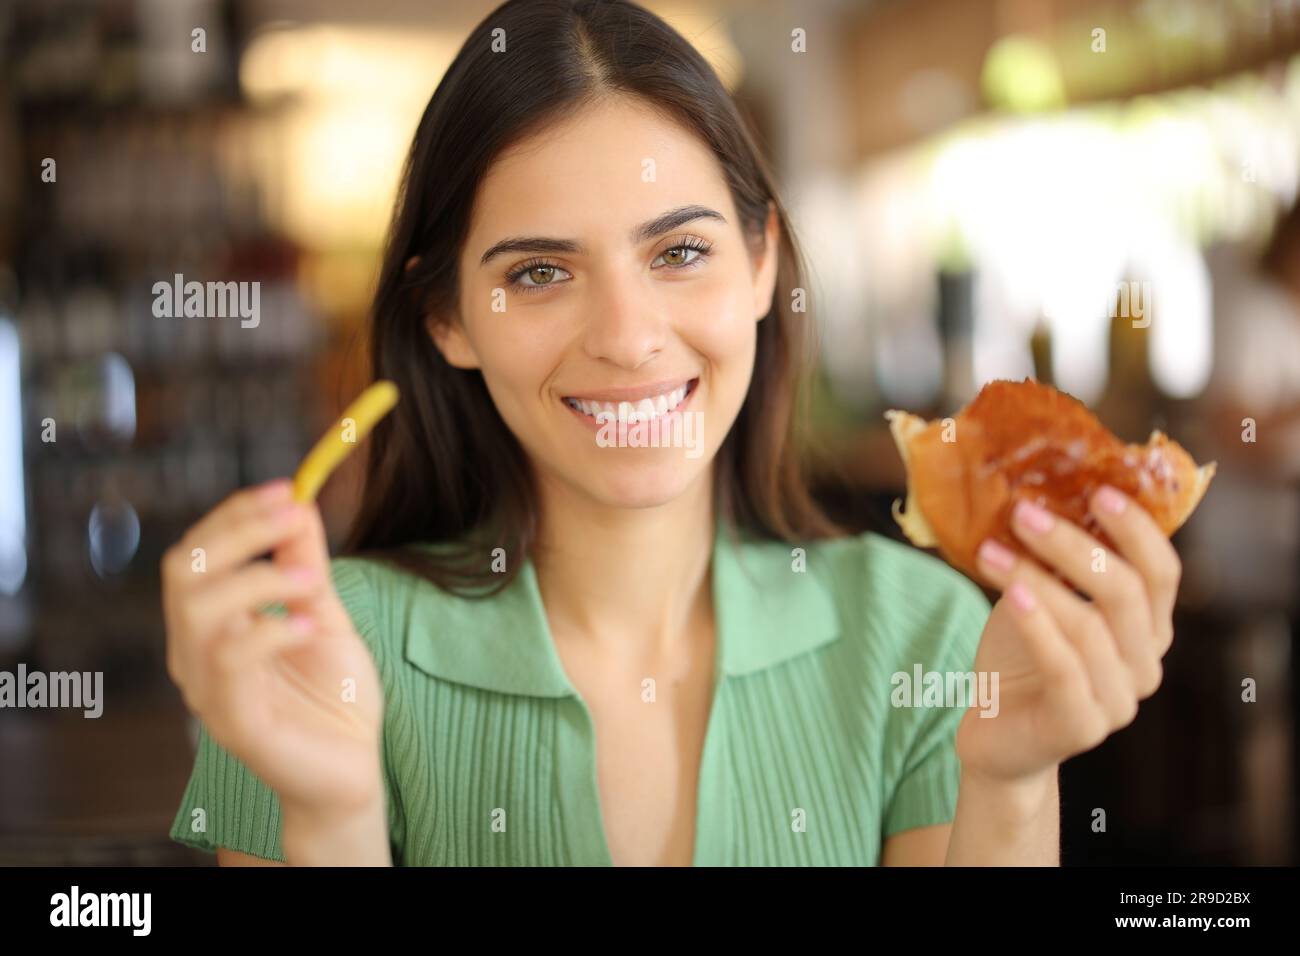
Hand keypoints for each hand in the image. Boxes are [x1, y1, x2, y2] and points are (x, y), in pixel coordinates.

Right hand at [162, 478, 384, 817]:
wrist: (353, 767)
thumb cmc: (336, 694)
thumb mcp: (324, 612)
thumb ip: (306, 563)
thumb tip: (299, 504)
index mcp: (212, 623)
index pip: (198, 552)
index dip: (237, 514)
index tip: (287, 487)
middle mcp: (196, 652)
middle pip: (184, 571)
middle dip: (239, 531)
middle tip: (295, 513)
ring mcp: (208, 687)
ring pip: (198, 611)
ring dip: (259, 579)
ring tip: (313, 580)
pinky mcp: (231, 720)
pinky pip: (231, 660)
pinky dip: (274, 629)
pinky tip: (311, 625)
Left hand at [955, 484, 1179, 786]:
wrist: (995, 733)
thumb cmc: (1020, 657)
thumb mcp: (1040, 599)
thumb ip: (1054, 562)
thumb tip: (1034, 493)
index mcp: (1147, 629)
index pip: (1162, 572)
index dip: (1137, 530)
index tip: (1099, 490)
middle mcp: (1144, 665)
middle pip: (1127, 593)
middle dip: (1073, 545)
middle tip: (1024, 513)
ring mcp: (1119, 700)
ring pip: (1089, 625)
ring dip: (1035, 578)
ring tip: (990, 550)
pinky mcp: (1081, 726)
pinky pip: (1064, 665)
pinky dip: (1037, 624)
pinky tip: (1009, 594)